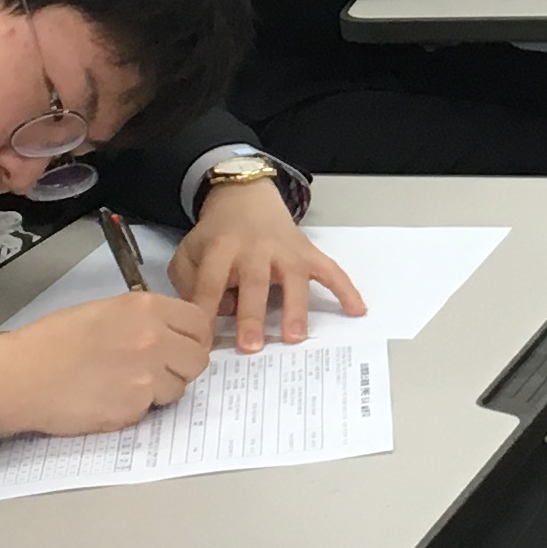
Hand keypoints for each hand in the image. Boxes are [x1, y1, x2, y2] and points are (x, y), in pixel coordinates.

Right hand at [0, 290, 216, 439]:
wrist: (21, 376)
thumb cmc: (51, 341)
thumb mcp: (103, 310)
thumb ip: (143, 319)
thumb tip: (169, 333)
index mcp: (145, 308)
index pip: (200, 323)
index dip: (194, 337)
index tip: (184, 345)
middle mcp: (153, 339)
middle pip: (198, 359)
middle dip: (182, 366)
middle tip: (158, 369)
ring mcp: (147, 376)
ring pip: (178, 389)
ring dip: (161, 389)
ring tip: (126, 384)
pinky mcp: (134, 409)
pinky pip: (151, 410)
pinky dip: (136, 408)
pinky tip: (109, 398)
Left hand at [171, 178, 362, 352]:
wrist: (244, 199)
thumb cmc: (216, 237)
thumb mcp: (189, 254)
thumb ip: (191, 285)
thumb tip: (216, 314)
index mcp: (221, 248)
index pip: (210, 283)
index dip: (206, 312)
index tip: (204, 344)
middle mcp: (255, 248)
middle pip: (254, 281)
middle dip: (252, 314)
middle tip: (251, 347)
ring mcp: (285, 250)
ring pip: (294, 278)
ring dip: (295, 307)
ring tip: (295, 337)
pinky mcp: (307, 252)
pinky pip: (330, 270)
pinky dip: (345, 289)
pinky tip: (357, 310)